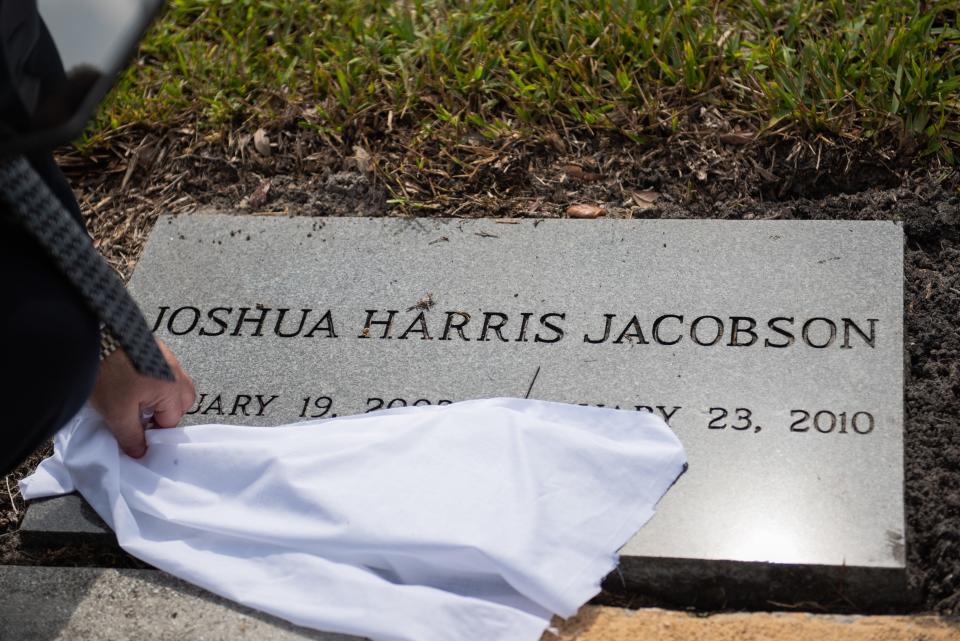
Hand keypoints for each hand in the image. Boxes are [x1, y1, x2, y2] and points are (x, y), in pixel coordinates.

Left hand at [89, 339, 195, 457]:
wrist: (93, 338)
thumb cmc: (108, 373)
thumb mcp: (117, 413)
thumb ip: (131, 436)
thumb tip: (141, 452)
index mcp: (172, 388)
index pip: (172, 421)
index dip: (153, 431)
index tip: (135, 431)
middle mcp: (176, 371)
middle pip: (183, 401)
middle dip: (165, 412)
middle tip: (140, 415)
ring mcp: (167, 356)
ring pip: (174, 385)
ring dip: (161, 396)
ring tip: (135, 398)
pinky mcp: (155, 347)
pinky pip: (164, 370)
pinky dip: (154, 380)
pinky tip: (132, 381)